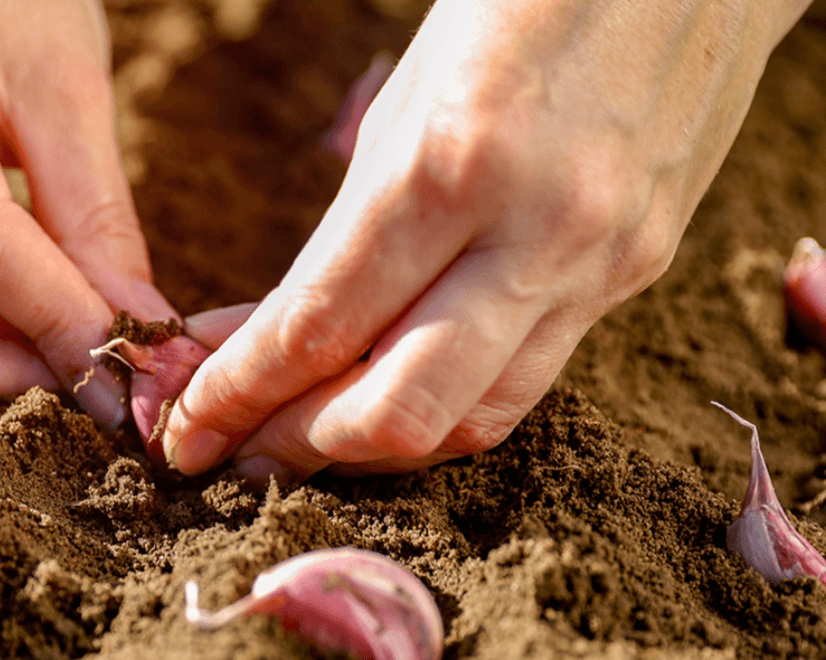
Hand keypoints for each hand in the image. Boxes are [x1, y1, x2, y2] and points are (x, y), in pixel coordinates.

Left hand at [163, 0, 811, 480]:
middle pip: (401, 412)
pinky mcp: (638, 276)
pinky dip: (445, 405)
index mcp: (451, 165)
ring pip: (472, 421)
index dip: (239, 397)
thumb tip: (265, 336)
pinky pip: (527, 381)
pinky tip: (393, 396)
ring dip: (375, 446)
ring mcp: (600, 264)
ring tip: (305, 435)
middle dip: (300, 446)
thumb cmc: (516, 5)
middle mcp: (535, 234)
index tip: (187, 432)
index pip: (320, 328)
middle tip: (240, 450)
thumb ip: (342, 238)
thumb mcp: (405, 103)